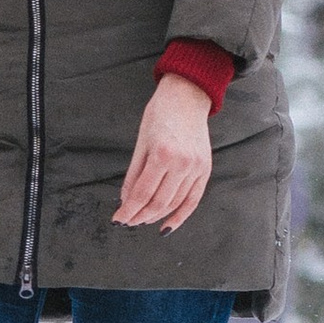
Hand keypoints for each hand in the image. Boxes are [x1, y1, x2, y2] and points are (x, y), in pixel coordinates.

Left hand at [116, 75, 212, 231]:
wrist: (187, 97)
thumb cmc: (160, 114)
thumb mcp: (141, 142)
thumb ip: (134, 174)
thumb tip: (126, 200)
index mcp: (162, 154)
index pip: (142, 193)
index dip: (128, 211)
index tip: (118, 219)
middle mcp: (182, 164)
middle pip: (158, 202)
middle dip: (140, 216)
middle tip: (128, 221)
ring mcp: (196, 168)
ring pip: (174, 203)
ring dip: (156, 216)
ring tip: (142, 220)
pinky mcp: (205, 169)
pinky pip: (193, 200)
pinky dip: (180, 215)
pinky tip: (167, 225)